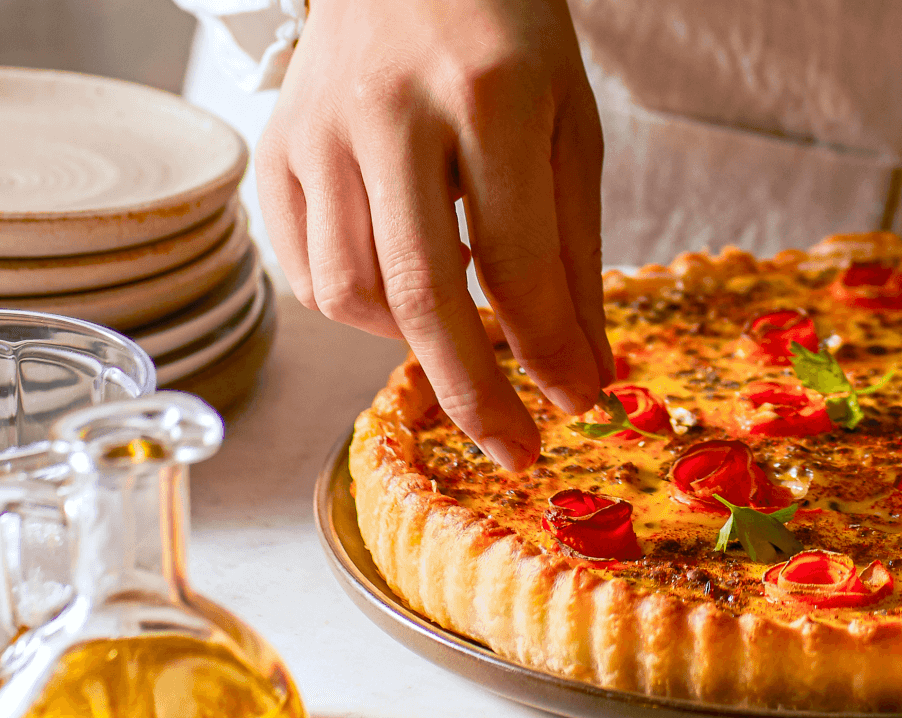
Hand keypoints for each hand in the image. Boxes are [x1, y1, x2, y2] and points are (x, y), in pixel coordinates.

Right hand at [258, 0, 611, 469]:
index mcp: (487, 97)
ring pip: (351, 292)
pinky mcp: (275, 148)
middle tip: (515, 449)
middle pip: (420, 297)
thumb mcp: (569, 129)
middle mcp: (389, 114)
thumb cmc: (509, 42)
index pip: (515, 263)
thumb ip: (574, 254)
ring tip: (468, 321)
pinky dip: (362, 304)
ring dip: (415, 340)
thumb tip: (582, 374)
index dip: (548, 352)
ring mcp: (317, 131)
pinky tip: (410, 278)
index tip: (576, 405)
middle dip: (474, 393)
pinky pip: (308, 270)